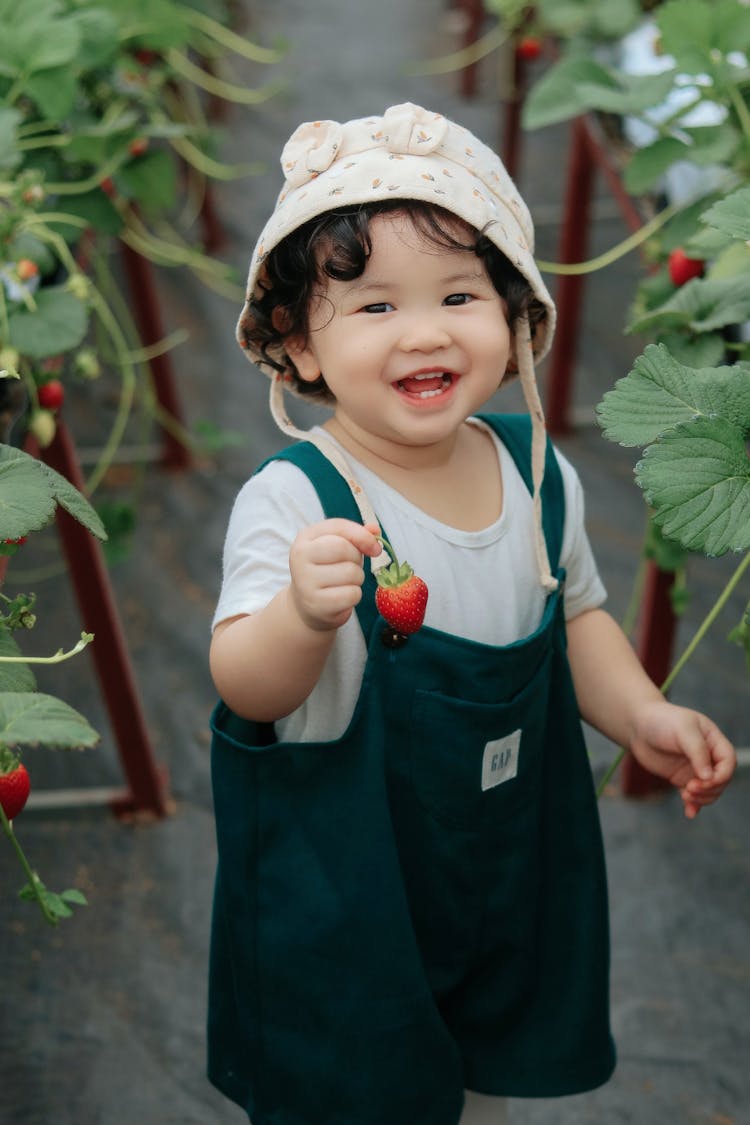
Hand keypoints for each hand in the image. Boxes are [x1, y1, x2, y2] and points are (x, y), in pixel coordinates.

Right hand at [288, 518, 380, 631]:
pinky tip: (342, 596)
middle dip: (357, 559)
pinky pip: (352, 594)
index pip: (338, 527)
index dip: (363, 536)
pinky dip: (354, 596)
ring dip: (357, 579)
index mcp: (305, 537)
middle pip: (345, 549)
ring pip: (351, 573)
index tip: (375, 548)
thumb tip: (375, 530)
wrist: (307, 603)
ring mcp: (305, 582)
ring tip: (344, 582)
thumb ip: (356, 535)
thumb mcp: (337, 546)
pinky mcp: (316, 603)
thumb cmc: (327, 569)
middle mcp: (299, 557)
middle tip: (350, 568)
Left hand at [629, 700, 735, 817]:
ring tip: (685, 796)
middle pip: (721, 780)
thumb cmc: (662, 721)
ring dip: (702, 798)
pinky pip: (694, 796)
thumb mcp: (683, 730)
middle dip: (709, 789)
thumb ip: (697, 752)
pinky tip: (689, 813)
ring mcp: (695, 769)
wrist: (638, 726)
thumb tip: (708, 777)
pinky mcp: (682, 779)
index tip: (703, 780)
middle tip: (689, 789)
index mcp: (714, 741)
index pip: (728, 762)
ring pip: (709, 791)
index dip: (721, 776)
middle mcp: (708, 756)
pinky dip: (694, 805)